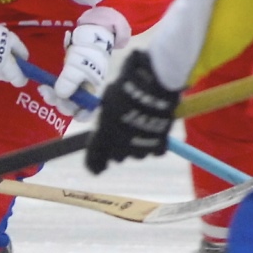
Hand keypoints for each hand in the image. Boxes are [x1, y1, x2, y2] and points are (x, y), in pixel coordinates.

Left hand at [39, 23, 114, 118]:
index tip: (68, 113)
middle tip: (45, 93)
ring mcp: (79, 86)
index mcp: (94, 92)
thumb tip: (60, 95)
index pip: (89, 112)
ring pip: (65, 99)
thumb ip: (70, 81)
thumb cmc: (88, 52)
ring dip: (53, 96)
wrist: (90, 34)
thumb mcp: (78, 66)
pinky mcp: (71, 80)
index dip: (80, 115)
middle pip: (73, 106)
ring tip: (42, 88)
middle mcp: (86, 92)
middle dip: (59, 102)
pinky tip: (45, 86)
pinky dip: (54, 90)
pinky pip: (62, 90)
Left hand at [85, 51, 181, 174]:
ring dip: (137, 144)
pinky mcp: (158, 146)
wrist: (151, 86)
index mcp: (103, 139)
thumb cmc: (124, 89)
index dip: (94, 164)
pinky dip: (155, 142)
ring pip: (136, 154)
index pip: (93, 162)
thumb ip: (104, 119)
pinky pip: (155, 150)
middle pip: (117, 157)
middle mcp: (119, 149)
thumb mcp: (107, 102)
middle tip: (123, 132)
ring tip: (141, 126)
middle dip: (118, 147)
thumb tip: (105, 124)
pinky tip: (155, 128)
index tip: (98, 165)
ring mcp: (140, 148)